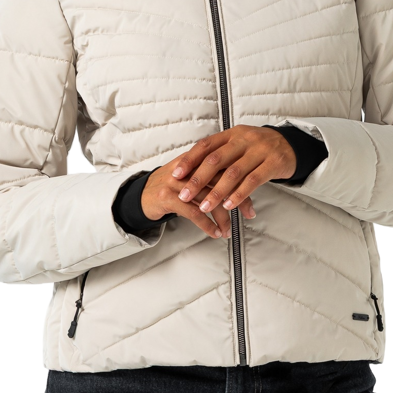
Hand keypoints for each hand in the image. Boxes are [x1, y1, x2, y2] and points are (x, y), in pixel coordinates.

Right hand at [141, 155, 256, 238]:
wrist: (142, 195)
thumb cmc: (172, 187)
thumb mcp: (192, 177)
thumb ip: (212, 177)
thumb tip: (241, 187)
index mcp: (197, 159)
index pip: (226, 168)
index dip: (242, 184)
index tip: (251, 200)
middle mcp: (188, 167)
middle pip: (220, 182)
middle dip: (237, 200)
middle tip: (249, 214)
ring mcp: (177, 181)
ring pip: (208, 199)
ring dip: (222, 218)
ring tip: (228, 230)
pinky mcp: (168, 196)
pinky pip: (193, 213)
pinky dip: (207, 225)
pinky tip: (214, 232)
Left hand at [169, 125, 296, 216]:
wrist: (291, 145)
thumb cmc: (258, 148)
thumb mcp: (239, 144)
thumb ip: (220, 154)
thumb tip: (191, 170)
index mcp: (232, 134)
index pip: (206, 145)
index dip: (189, 160)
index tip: (176, 174)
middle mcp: (244, 139)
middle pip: (216, 160)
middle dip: (198, 179)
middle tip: (184, 195)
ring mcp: (260, 150)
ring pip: (233, 172)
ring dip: (217, 192)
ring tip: (204, 207)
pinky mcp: (274, 162)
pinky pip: (253, 180)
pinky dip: (239, 194)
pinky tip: (229, 205)